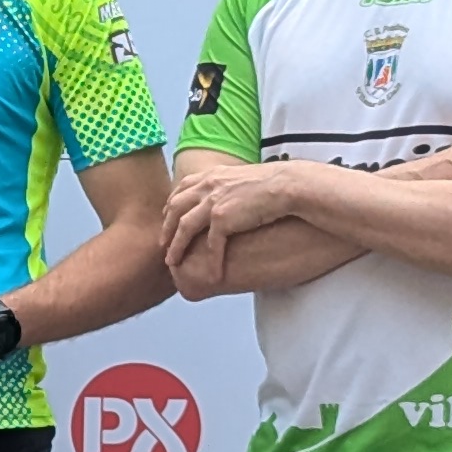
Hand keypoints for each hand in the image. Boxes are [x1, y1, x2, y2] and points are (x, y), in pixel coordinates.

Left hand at [163, 154, 296, 273]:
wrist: (289, 185)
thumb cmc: (274, 183)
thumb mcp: (242, 178)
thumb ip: (227, 186)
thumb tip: (227, 196)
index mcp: (211, 175)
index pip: (181, 190)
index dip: (171, 206)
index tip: (168, 220)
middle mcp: (207, 186)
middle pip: (176, 209)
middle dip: (167, 228)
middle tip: (163, 245)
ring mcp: (213, 202)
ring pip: (185, 228)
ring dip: (177, 247)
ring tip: (172, 263)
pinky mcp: (223, 218)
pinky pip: (211, 245)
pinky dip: (210, 262)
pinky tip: (211, 276)